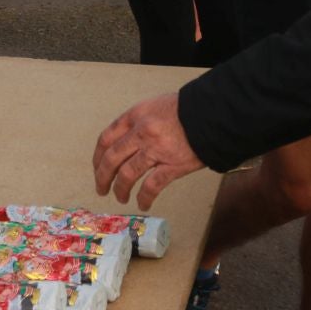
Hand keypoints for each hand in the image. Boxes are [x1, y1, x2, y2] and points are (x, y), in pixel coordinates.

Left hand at [93, 93, 202, 209]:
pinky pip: (152, 186)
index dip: (98, 156)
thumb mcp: (156, 106)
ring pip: (127, 174)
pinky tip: (143, 204)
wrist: (213, 114)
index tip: (97, 167)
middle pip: (112, 159)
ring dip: (120, 189)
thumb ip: (140, 121)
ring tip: (120, 197)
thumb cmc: (188, 109)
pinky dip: (144, 198)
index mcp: (135, 116)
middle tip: (101, 188)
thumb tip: (128, 140)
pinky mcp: (172, 165)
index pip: (106, 138)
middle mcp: (141, 132)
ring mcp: (156, 150)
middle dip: (102, 177)